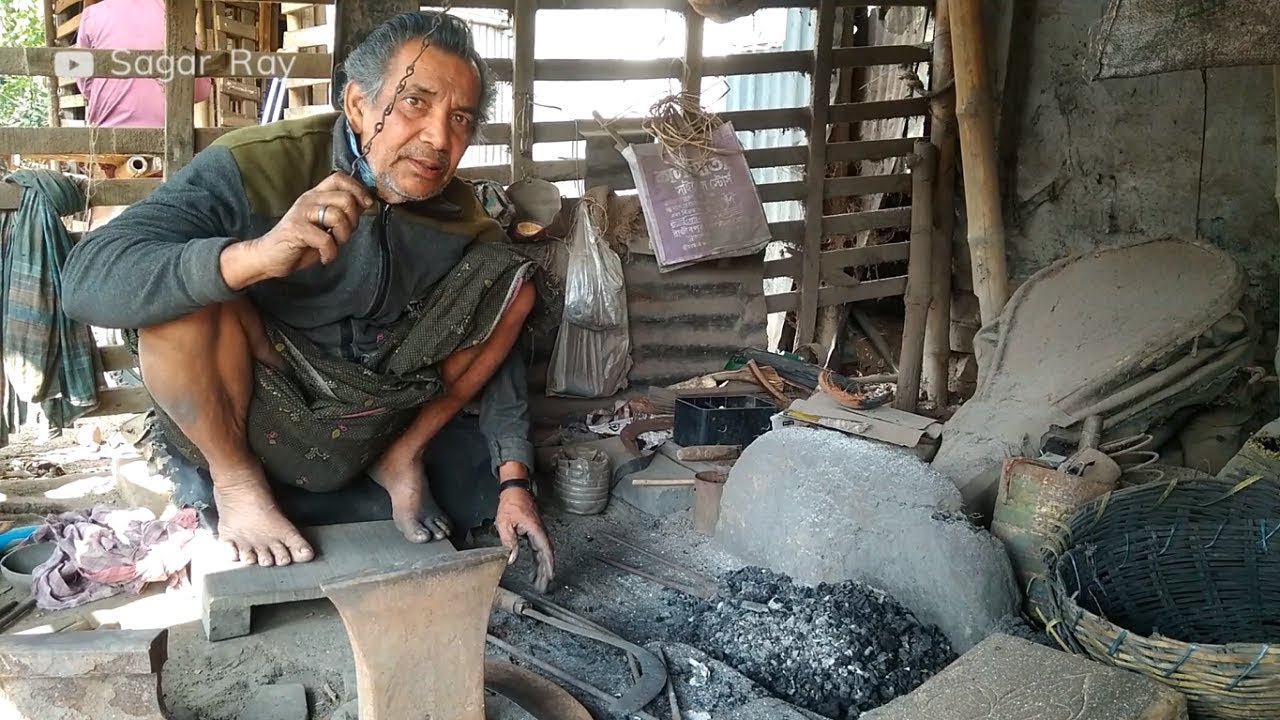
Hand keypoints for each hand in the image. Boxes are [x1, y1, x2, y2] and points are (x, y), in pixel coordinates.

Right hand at [221, 172, 374, 288]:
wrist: (270, 257)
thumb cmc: (301, 242)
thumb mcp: (326, 225)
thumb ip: (343, 213)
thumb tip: (366, 204)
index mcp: (316, 195)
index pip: (340, 178)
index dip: (358, 189)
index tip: (367, 205)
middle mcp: (309, 199)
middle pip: (346, 198)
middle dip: (353, 221)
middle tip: (343, 236)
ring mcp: (301, 213)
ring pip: (337, 216)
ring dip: (342, 237)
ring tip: (332, 246)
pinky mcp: (296, 229)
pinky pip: (325, 239)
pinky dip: (330, 253)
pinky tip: (324, 256)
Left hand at [495, 487, 554, 593]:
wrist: (514, 491)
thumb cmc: (510, 503)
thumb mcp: (505, 523)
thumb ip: (509, 541)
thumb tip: (512, 559)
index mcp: (535, 529)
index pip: (545, 550)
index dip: (548, 565)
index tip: (549, 577)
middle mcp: (539, 531)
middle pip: (546, 555)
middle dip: (546, 571)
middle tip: (544, 586)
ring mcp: (538, 532)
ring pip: (543, 553)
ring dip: (542, 568)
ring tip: (539, 582)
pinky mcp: (534, 532)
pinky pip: (538, 549)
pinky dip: (538, 560)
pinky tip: (535, 569)